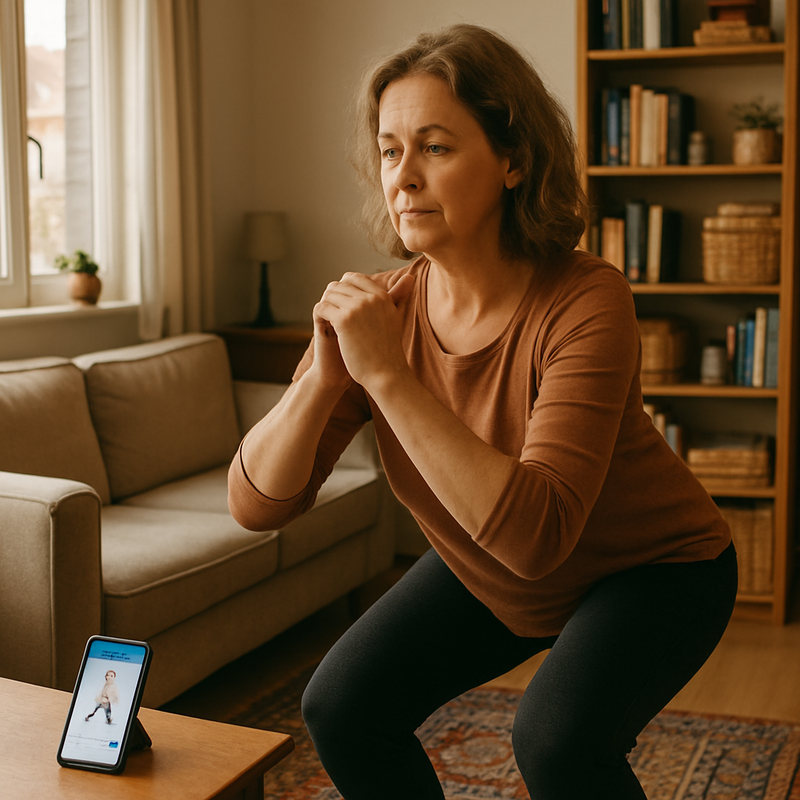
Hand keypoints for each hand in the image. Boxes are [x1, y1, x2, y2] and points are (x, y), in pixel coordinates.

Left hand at [314, 272, 414, 388]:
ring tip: (332, 322)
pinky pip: (322, 307)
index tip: (343, 306)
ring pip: (329, 294)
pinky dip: (321, 316)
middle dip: (333, 299)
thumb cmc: (388, 349)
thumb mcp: (395, 317)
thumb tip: (410, 276)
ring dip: (327, 307)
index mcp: (382, 296)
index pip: (354, 278)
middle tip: (335, 316)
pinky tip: (328, 328)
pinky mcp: (344, 320)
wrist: (385, 373)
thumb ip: (398, 296)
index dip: (344, 289)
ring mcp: (357, 308)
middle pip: (339, 285)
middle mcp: (371, 297)